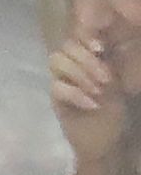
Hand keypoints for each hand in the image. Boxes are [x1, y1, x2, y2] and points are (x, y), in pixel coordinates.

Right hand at [56, 18, 124, 174]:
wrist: (106, 139)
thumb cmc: (115, 109)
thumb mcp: (119, 78)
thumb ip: (108, 58)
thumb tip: (101, 39)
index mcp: (89, 57)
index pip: (78, 34)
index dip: (86, 36)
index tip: (101, 48)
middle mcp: (73, 65)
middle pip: (66, 47)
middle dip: (87, 60)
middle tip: (106, 79)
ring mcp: (62, 81)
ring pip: (57, 62)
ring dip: (80, 74)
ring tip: (98, 91)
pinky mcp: (55, 99)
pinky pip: (57, 87)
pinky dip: (76, 94)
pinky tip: (92, 103)